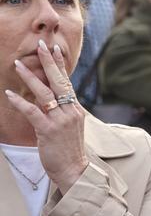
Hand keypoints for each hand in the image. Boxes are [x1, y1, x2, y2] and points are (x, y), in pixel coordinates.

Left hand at [5, 40, 87, 192]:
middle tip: (41, 45)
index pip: (67, 82)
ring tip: (18, 64)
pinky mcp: (48, 131)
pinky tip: (9, 94)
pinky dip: (20, 102)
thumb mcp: (70, 126)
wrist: (74, 169)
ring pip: (45, 93)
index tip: (55, 49)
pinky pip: (33, 112)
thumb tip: (52, 98)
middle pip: (59, 82)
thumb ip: (63, 111)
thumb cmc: (69, 150)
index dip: (61, 65)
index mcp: (75, 109)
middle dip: (49, 62)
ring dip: (30, 77)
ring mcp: (60, 120)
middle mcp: (70, 111)